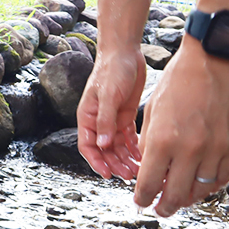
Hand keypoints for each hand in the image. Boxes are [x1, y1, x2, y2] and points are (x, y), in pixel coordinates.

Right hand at [77, 46, 144, 179]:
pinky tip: (141, 156)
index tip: (108, 174)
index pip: (87, 146)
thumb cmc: (111, 71)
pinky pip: (128, 138)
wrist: (124, 53)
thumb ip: (105, 120)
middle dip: (115, 164)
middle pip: (104, 150)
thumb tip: (102, 145)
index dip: (96, 162)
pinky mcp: (125, 116)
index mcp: (86, 117)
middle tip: (128, 175)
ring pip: (117, 147)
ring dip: (125, 159)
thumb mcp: (108, 95)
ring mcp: (111, 120)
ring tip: (137, 170)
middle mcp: (98, 121)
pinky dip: (133, 148)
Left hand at [134, 39, 228, 215]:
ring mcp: (215, 150)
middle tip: (159, 210)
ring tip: (177, 199)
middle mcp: (190, 149)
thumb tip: (147, 171)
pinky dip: (209, 185)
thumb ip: (149, 146)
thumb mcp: (151, 116)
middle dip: (164, 207)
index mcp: (163, 141)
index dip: (141, 198)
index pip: (148, 184)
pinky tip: (199, 184)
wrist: (211, 65)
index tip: (139, 202)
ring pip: (200, 190)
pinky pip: (221, 177)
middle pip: (175, 195)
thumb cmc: (176, 86)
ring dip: (187, 198)